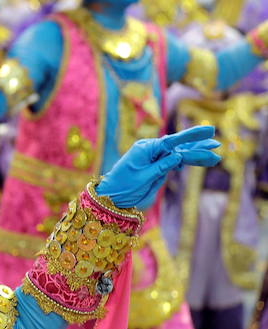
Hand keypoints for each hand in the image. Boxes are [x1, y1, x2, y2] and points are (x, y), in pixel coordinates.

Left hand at [97, 125, 220, 209]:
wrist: (111, 198)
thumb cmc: (124, 186)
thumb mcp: (144, 177)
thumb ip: (162, 166)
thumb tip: (178, 156)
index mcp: (146, 148)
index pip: (173, 140)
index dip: (192, 136)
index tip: (209, 130)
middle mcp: (150, 150)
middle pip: (178, 146)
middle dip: (198, 146)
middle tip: (216, 143)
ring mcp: (153, 158)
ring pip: (178, 155)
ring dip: (195, 155)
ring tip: (214, 156)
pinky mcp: (155, 167)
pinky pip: (173, 162)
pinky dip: (186, 161)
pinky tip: (199, 160)